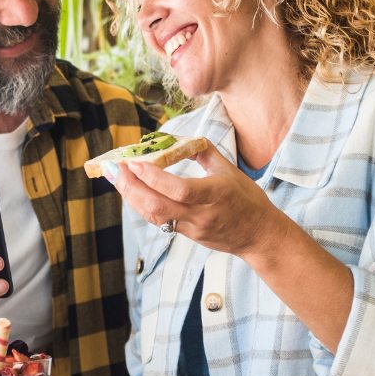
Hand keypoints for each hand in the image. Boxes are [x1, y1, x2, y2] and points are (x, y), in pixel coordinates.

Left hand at [114, 145, 284, 257]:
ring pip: (153, 217)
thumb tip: (179, 139)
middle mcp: (201, 214)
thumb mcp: (230, 170)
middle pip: (157, 206)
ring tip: (117, 177)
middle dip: (130, 187)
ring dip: (131, 197)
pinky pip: (159, 221)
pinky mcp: (187, 236)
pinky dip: (143, 205)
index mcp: (215, 195)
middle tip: (115, 168)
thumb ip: (204, 152)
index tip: (135, 163)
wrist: (259, 235)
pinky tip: (133, 191)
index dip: (153, 178)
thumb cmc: (247, 200)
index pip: (179, 190)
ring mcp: (192, 228)